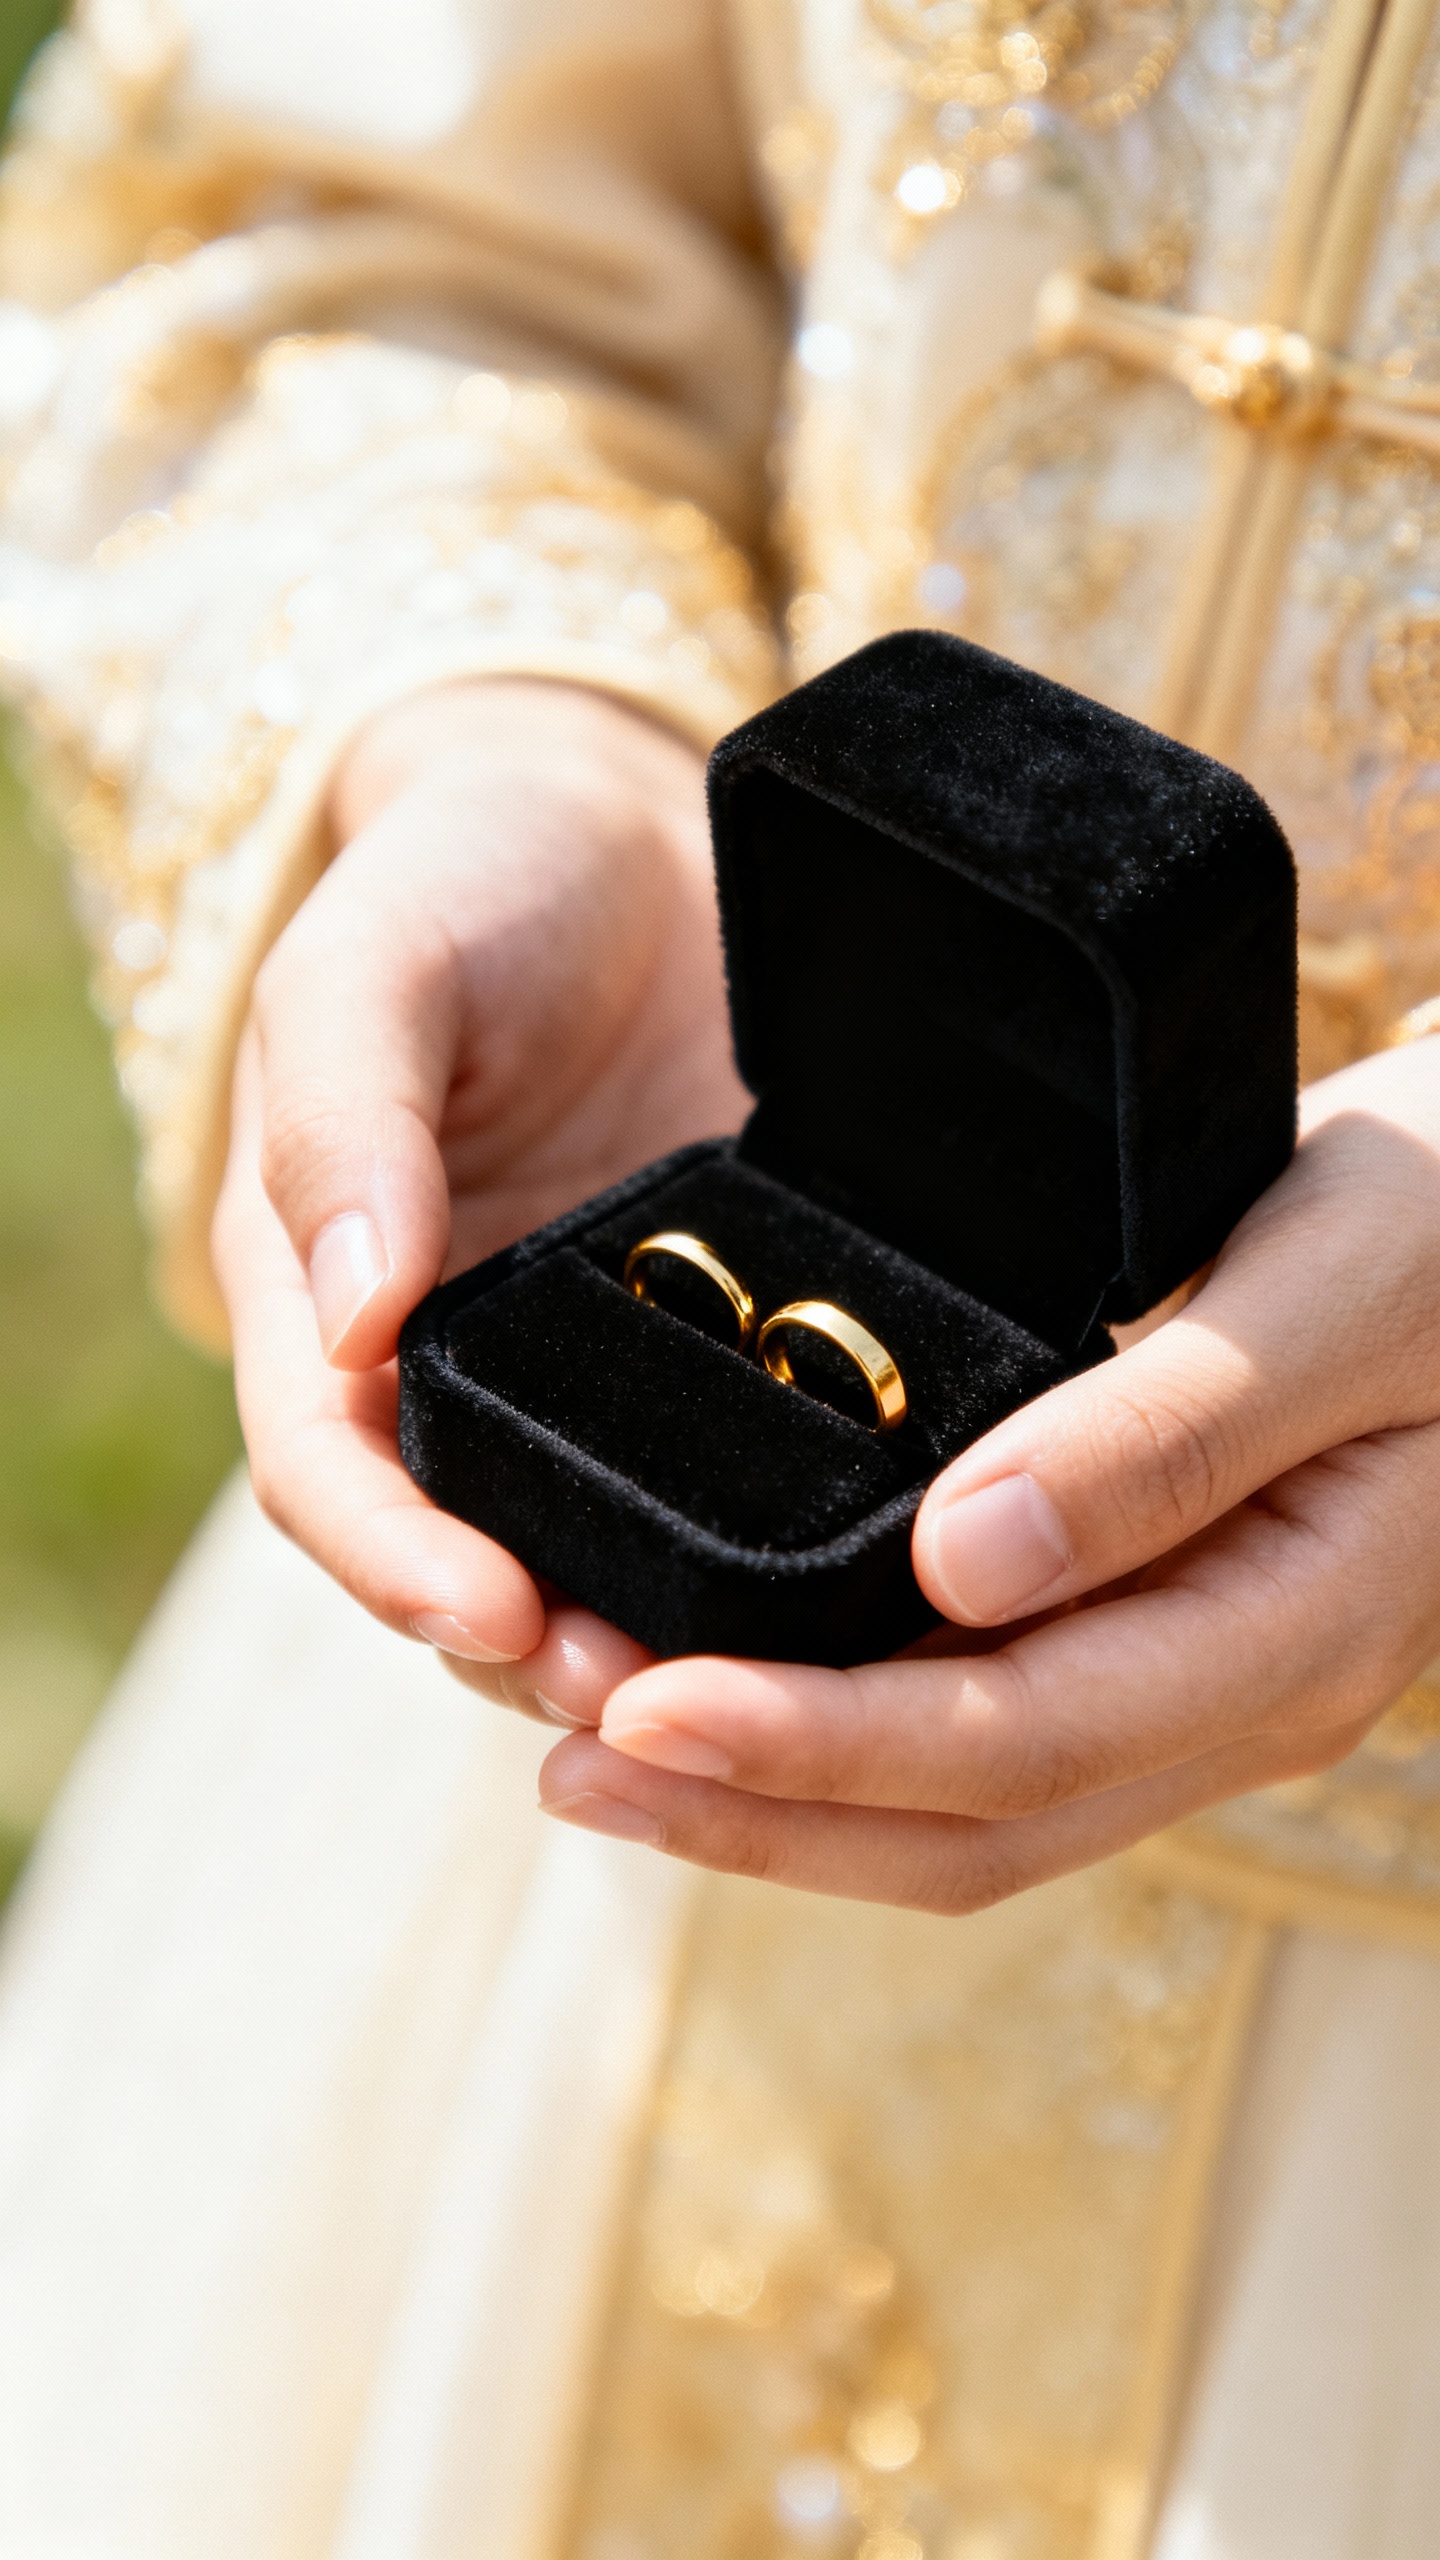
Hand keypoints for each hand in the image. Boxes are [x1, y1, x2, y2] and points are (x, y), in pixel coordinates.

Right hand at [212, 677, 744, 1710]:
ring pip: (611, 1558)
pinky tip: (869, 1595)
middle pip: (472, 1559)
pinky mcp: (729, 1363)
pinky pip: (746, 1486)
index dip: (392, 1558)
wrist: (629, 835)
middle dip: (546, 1651)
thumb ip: (344, 1119)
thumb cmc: (471, 880)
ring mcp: (598, 1383)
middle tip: (651, 1700)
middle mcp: (459, 1376)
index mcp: (334, 1303)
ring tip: (768, 1695)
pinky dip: (784, 1558)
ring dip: (674, 1642)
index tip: (487, 1609)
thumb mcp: (376, 961)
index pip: (332, 1472)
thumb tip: (355, 1314)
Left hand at [540, 1039, 1439, 1905]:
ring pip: (965, 1806)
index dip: (816, 1748)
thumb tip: (957, 1564)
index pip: (1021, 1745)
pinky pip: (981, 1723)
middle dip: (755, 1809)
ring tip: (590, 1735)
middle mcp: (1241, 1696)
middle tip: (561, 1759)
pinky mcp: (1153, 1633)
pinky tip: (727, 1671)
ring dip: (777, 1791)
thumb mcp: (1336, 1288)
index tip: (639, 1713)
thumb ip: (1162, 1434)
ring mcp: (1197, 1679)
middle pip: (970, 1826)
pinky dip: (836, 1721)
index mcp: (1297, 1633)